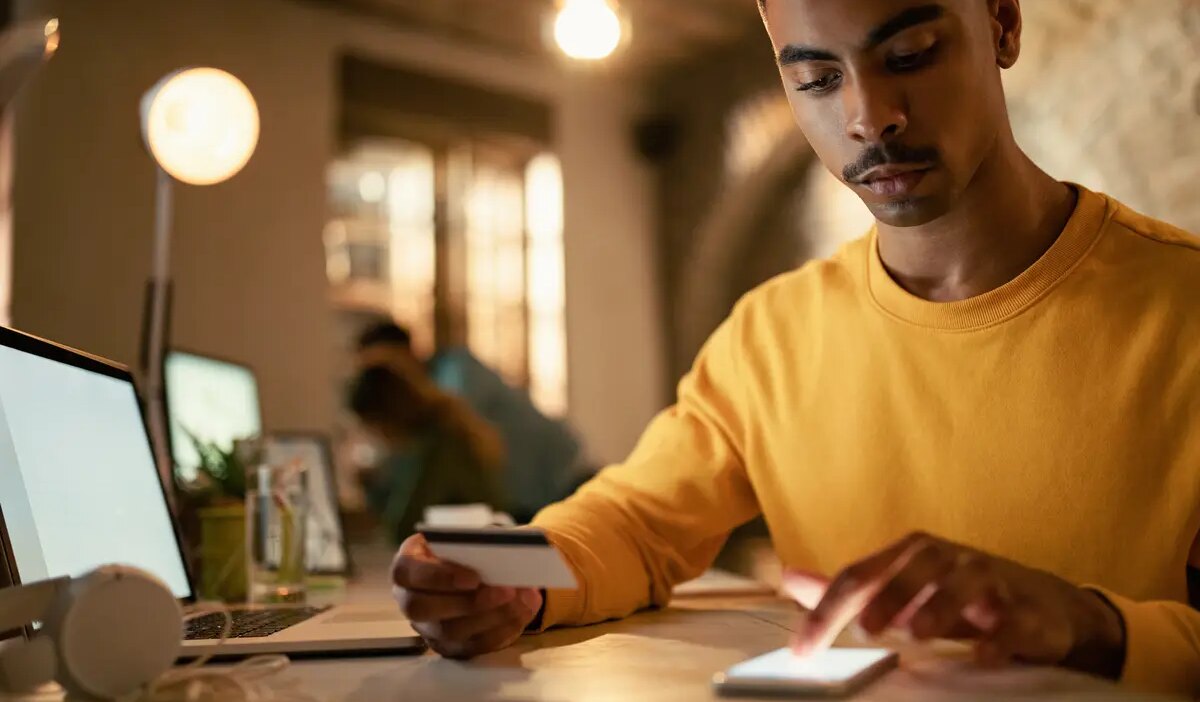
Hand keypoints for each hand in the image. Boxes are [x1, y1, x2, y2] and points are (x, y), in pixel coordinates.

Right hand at [391, 534, 542, 657]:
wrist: (478, 567)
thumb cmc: (469, 549)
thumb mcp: (470, 538)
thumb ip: (479, 543)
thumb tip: (504, 551)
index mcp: (408, 564)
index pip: (405, 572)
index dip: (438, 577)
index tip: (474, 577)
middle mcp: (409, 598)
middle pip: (424, 609)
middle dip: (469, 603)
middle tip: (506, 591)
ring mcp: (427, 627)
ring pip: (451, 632)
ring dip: (493, 617)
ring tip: (524, 601)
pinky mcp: (448, 645)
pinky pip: (472, 646)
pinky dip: (503, 630)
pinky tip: (524, 612)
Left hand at [787, 532, 1124, 677]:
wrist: (1045, 606)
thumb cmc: (959, 597)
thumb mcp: (901, 590)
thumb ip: (850, 589)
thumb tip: (790, 579)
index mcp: (911, 553)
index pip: (860, 575)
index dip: (828, 608)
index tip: (803, 648)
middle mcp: (949, 558)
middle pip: (915, 567)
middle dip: (890, 596)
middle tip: (867, 628)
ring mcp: (991, 580)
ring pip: (966, 583)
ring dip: (941, 607)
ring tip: (918, 633)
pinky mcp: (1027, 610)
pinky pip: (1013, 620)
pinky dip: (999, 637)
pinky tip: (982, 656)